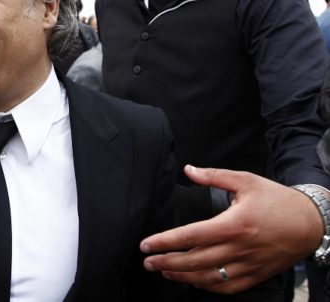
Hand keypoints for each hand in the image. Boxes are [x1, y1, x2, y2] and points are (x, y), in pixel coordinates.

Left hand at [140, 165, 323, 293]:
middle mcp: (239, 248)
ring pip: (207, 277)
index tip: (146, 244)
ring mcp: (248, 265)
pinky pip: (226, 287)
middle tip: (146, 262)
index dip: (165, 242)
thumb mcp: (246, 181)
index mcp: (233, 224)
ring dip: (181, 276)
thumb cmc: (277, 200)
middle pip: (194, 260)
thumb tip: (188, 169)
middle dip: (166, 263)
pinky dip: (205, 286)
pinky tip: (191, 280)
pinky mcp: (255, 276)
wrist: (311, 223)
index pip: (190, 236)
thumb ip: (214, 175)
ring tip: (163, 271)